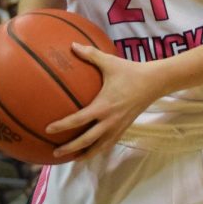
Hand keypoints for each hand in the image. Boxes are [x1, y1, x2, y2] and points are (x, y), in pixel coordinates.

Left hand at [45, 43, 161, 160]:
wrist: (154, 82)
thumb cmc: (130, 71)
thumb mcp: (110, 62)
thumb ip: (90, 54)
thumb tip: (72, 45)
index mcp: (103, 106)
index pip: (79, 119)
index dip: (62, 125)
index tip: (48, 129)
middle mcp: (110, 120)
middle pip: (87, 140)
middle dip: (70, 148)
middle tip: (55, 152)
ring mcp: (118, 127)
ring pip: (99, 147)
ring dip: (85, 154)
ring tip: (72, 158)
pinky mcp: (124, 128)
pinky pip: (109, 144)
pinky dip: (98, 150)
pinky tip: (91, 151)